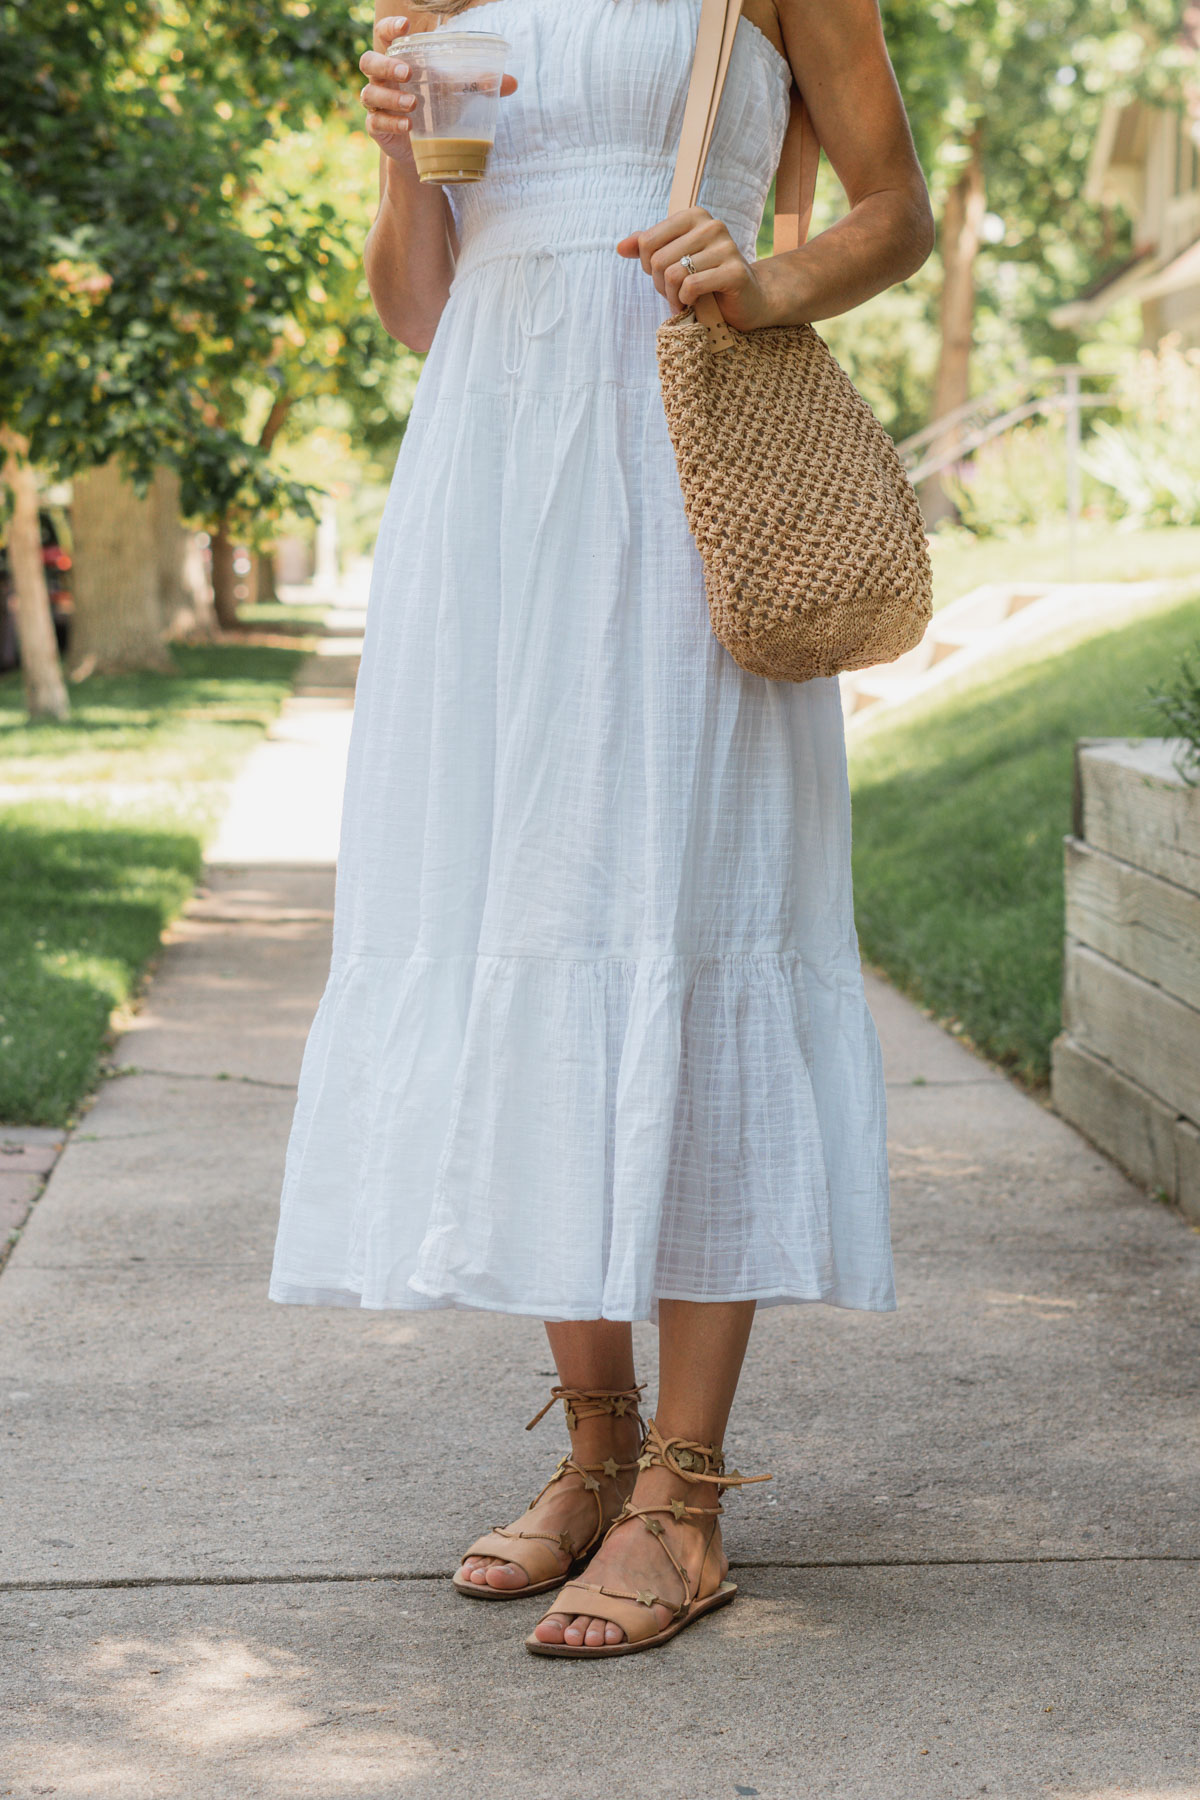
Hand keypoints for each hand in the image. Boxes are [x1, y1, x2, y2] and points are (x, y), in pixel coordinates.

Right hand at [360, 17, 517, 166]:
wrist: (425, 149)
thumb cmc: (437, 110)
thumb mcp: (457, 94)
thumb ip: (479, 85)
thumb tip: (512, 83)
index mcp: (398, 61)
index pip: (384, 36)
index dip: (390, 28)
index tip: (405, 27)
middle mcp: (382, 79)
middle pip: (369, 62)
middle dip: (386, 65)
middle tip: (408, 73)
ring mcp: (377, 104)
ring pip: (370, 94)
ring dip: (391, 98)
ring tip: (413, 105)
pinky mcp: (377, 128)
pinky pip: (376, 122)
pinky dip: (392, 123)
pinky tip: (408, 126)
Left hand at [616, 207, 773, 331]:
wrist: (748, 300)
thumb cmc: (706, 279)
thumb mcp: (674, 260)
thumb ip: (648, 249)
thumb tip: (620, 247)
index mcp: (693, 216)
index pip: (647, 241)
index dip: (648, 267)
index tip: (663, 276)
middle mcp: (711, 225)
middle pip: (658, 260)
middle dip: (661, 285)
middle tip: (675, 294)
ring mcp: (726, 247)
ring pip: (673, 274)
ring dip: (673, 297)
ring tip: (685, 301)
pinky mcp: (735, 271)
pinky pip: (692, 286)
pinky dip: (687, 301)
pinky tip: (696, 303)